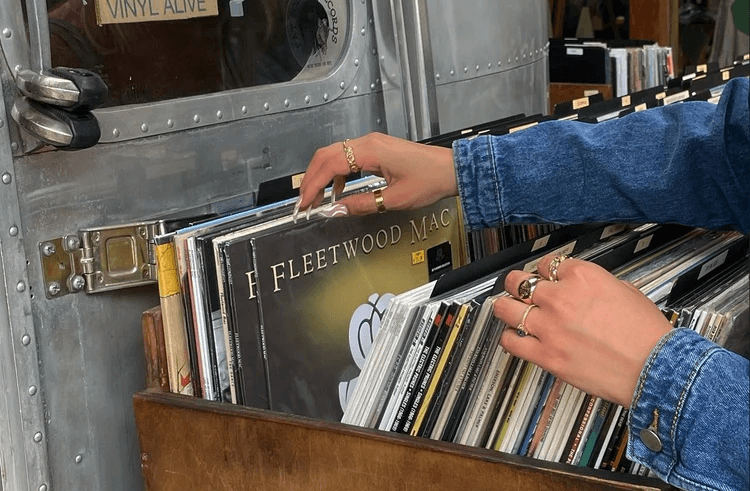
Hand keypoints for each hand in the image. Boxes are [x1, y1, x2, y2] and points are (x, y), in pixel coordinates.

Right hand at [297, 132, 457, 214]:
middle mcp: (368, 143)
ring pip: (335, 155)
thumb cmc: (430, 180)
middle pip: (326, 156)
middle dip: (311, 179)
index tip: (304, 203)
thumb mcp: (394, 199)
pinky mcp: (377, 150)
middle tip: (304, 202)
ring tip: (318, 199)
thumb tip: (337, 211)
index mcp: (370, 151)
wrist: (452, 170)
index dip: (313, 185)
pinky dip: (337, 173)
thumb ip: (362, 204)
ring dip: (322, 176)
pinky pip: (348, 158)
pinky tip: (338, 191)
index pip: (329, 165)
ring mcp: (372, 144)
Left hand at [493, 254, 672, 407]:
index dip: (545, 271)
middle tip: (517, 288)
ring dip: (505, 307)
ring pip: (506, 308)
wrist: (655, 368)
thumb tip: (586, 287)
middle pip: (519, 281)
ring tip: (507, 308)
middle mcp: (561, 299)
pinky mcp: (546, 355)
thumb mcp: (627, 291)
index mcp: (583, 278)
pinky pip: (511, 342)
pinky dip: (508, 338)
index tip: (544, 277)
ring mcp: (550, 327)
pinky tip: (513, 337)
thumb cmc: (648, 335)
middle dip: (517, 283)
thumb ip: (599, 285)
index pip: (548, 264)